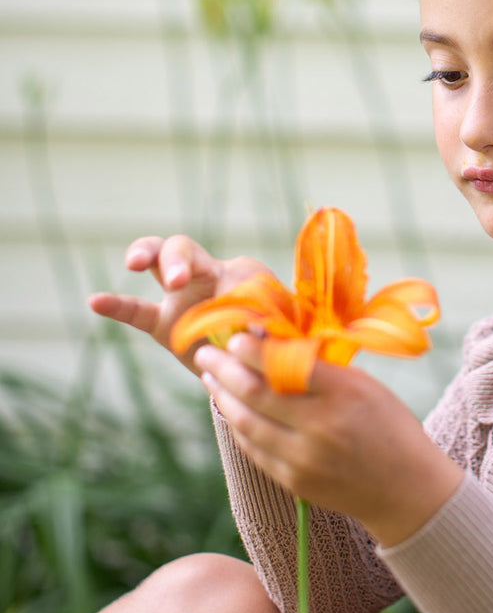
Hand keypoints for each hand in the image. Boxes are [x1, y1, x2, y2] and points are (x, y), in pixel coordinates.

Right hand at [88, 235, 269, 375]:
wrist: (260, 363)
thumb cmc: (273, 335)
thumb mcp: (277, 325)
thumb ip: (266, 322)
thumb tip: (257, 331)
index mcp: (238, 272)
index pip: (229, 263)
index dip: (231, 283)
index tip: (235, 305)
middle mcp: (205, 275)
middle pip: (182, 248)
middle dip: (177, 258)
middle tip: (177, 280)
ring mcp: (180, 298)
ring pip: (157, 261)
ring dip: (145, 255)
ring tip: (135, 262)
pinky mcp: (164, 324)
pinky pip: (137, 311)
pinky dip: (116, 305)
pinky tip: (95, 301)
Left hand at [196, 334, 463, 545]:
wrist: (407, 490)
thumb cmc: (391, 427)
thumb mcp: (366, 387)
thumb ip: (323, 369)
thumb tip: (274, 344)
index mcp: (343, 393)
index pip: (285, 365)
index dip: (252, 350)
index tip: (236, 337)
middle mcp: (320, 426)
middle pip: (256, 393)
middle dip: (224, 369)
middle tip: (206, 352)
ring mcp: (303, 458)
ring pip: (246, 423)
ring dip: (223, 397)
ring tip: (211, 379)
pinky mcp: (293, 481)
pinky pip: (254, 449)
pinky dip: (238, 426)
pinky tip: (231, 409)